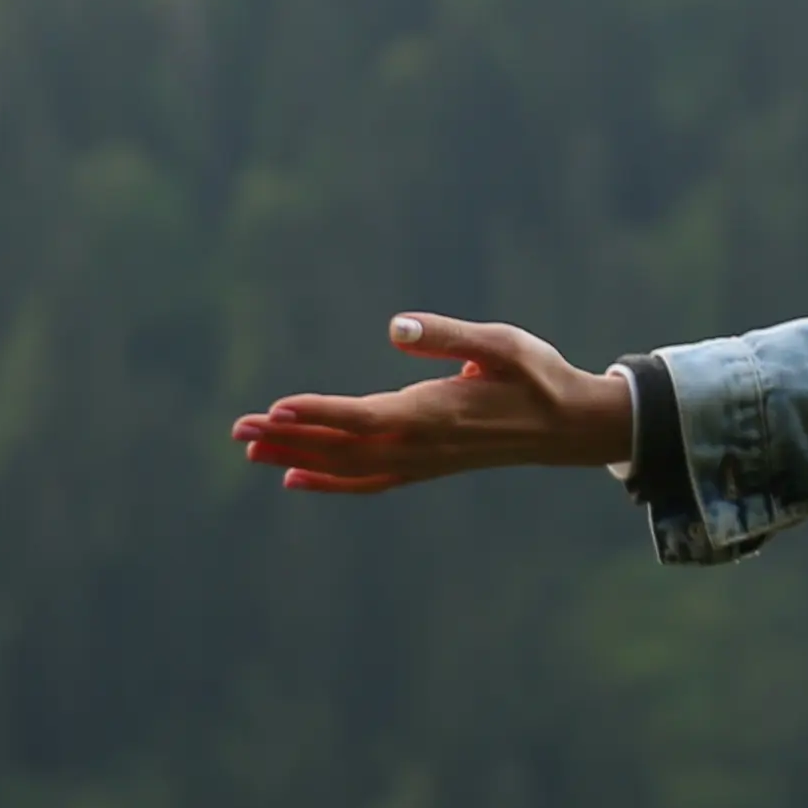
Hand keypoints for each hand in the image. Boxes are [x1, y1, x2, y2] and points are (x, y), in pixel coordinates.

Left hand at [232, 316, 634, 495]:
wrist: (568, 426)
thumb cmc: (536, 375)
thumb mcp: (501, 343)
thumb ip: (449, 335)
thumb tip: (398, 327)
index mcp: (434, 413)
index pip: (364, 417)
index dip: (319, 413)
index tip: (277, 407)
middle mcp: (420, 445)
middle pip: (342, 446)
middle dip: (289, 438)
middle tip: (239, 429)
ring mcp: (420, 462)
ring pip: (347, 466)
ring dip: (297, 457)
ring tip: (251, 449)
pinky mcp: (422, 467)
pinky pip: (364, 481)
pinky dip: (327, 481)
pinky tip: (294, 478)